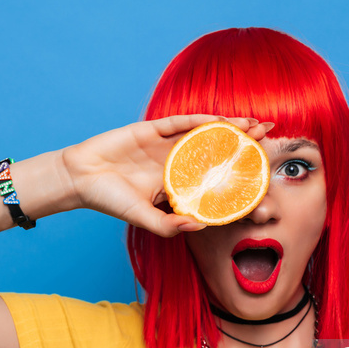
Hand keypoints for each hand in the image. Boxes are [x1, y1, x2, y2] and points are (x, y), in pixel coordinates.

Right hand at [60, 115, 272, 236]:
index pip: (213, 177)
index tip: (262, 174)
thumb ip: (169, 226)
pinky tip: (220, 120)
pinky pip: (180, 123)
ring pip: (204, 133)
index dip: (236, 174)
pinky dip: (200, 121)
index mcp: (177, 183)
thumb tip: (201, 227)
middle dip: (242, 143)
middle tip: (269, 136)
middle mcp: (176, 162)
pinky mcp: (152, 129)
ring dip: (229, 128)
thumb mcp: (143, 218)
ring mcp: (165, 144)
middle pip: (216, 150)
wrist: (79, 178)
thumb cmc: (109, 200)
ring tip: (254, 124)